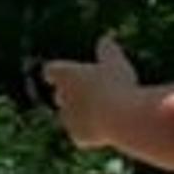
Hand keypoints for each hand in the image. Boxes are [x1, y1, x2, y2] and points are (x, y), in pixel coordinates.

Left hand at [42, 36, 139, 152]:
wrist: (122, 117)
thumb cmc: (118, 84)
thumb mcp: (116, 61)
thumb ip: (108, 49)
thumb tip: (106, 37)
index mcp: (66, 74)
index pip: (52, 70)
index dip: (57, 72)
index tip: (61, 73)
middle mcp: (61, 96)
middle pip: (60, 95)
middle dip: (71, 95)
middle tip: (88, 94)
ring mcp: (68, 118)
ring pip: (69, 116)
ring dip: (80, 115)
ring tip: (99, 114)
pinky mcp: (77, 136)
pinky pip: (81, 135)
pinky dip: (90, 133)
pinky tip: (105, 131)